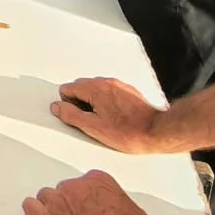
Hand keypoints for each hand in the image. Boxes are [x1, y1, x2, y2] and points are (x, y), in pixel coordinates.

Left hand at [22, 170, 167, 214]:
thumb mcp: (127, 205)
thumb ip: (107, 198)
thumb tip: (100, 205)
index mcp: (96, 179)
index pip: (81, 183)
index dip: (83, 199)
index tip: (87, 210)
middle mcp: (75, 185)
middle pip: (63, 190)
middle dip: (68, 205)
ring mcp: (60, 203)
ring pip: (47, 198)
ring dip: (54, 210)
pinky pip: (31, 209)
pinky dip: (35, 213)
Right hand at [50, 78, 167, 152]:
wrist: (156, 132)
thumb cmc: (128, 132)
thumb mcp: (92, 127)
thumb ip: (70, 115)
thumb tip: (58, 107)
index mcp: (95, 88)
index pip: (67, 89)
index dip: (68, 105)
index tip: (76, 118)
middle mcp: (106, 82)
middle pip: (81, 88)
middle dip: (80, 103)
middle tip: (90, 122)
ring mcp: (119, 86)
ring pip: (96, 91)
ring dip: (94, 104)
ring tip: (105, 122)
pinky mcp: (128, 93)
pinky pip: (109, 95)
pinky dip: (107, 104)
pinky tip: (115, 119)